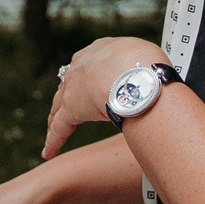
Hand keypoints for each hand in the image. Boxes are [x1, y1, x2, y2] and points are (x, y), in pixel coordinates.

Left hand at [41, 37, 169, 160]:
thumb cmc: (147, 65)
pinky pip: (59, 127)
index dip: (90, 78)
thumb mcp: (146, 58)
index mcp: (101, 51)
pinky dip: (54, 140)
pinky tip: (49, 152)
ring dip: (58, 118)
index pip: (90, 66)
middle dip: (70, 95)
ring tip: (56, 131)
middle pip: (70, 83)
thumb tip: (156, 82)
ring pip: (60, 105)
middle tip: (70, 108)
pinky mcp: (71, 109)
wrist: (135, 72)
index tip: (92, 86)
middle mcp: (82, 65)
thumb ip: (144, 69)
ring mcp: (74, 87)